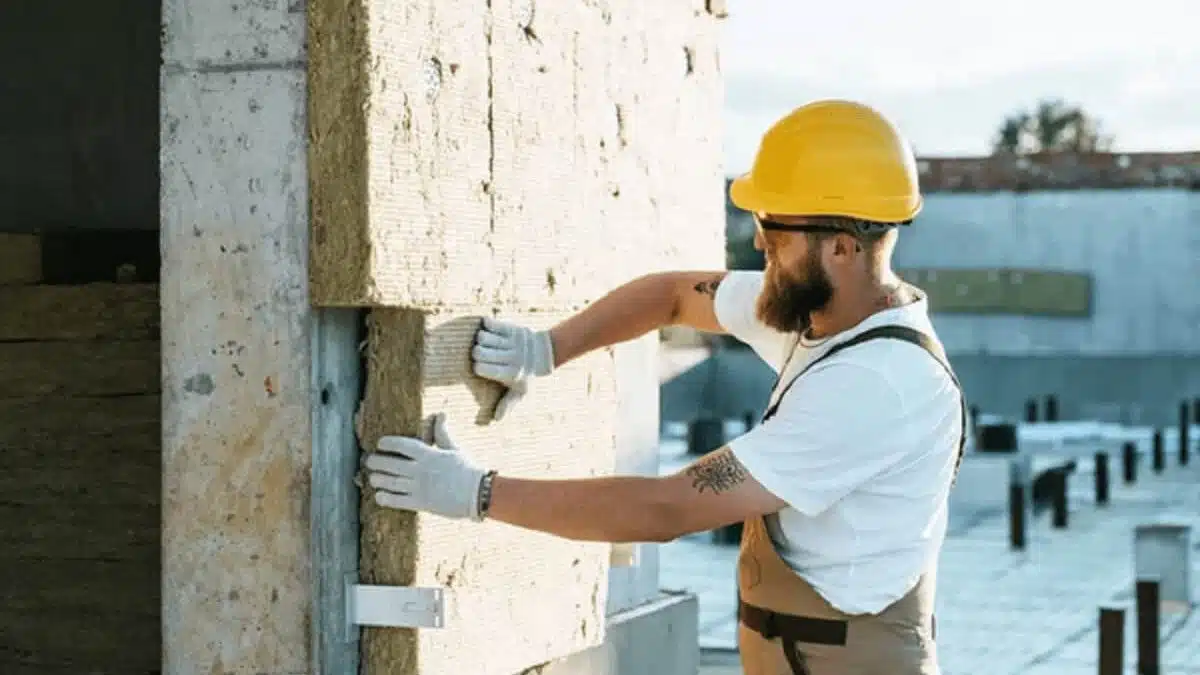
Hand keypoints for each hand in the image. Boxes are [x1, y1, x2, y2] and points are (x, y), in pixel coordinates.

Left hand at [365, 414, 487, 520]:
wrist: (478, 493)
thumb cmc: (467, 469)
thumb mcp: (454, 448)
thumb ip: (442, 433)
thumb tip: (440, 414)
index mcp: (428, 454)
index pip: (402, 445)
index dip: (388, 443)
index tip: (380, 444)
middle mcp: (420, 470)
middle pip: (391, 464)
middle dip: (376, 462)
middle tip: (369, 461)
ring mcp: (419, 487)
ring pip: (391, 482)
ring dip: (378, 480)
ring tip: (372, 478)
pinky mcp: (421, 502)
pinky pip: (398, 500)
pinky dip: (386, 498)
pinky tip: (379, 496)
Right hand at [471, 317, 554, 420]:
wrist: (544, 353)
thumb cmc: (527, 376)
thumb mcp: (520, 392)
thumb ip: (507, 404)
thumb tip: (495, 419)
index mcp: (510, 373)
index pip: (483, 369)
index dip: (477, 368)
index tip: (479, 368)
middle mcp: (511, 357)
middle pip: (479, 352)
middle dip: (476, 353)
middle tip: (480, 354)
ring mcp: (511, 342)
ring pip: (483, 337)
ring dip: (480, 339)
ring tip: (483, 343)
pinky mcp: (512, 328)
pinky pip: (491, 323)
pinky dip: (486, 325)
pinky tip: (487, 329)